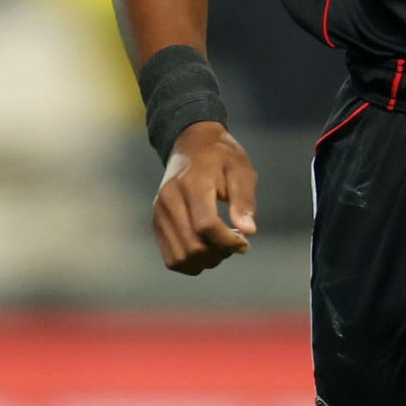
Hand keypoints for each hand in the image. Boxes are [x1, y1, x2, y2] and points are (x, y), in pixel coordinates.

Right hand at [153, 122, 256, 274]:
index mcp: (192, 184)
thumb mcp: (241, 170)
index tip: (245, 240)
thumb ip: (244, 200)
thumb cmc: (221, 157)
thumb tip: (249, 231)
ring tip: (220, 246)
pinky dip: (192, 262)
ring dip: (206, 261)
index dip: (229, 242)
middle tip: (235, 241)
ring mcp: (159, 213)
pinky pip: (172, 258)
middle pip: (193, 246)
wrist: (191, 144)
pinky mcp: (157, 222)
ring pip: (181, 258)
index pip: (206, 226)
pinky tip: (206, 247)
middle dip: (220, 253)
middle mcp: (169, 200)